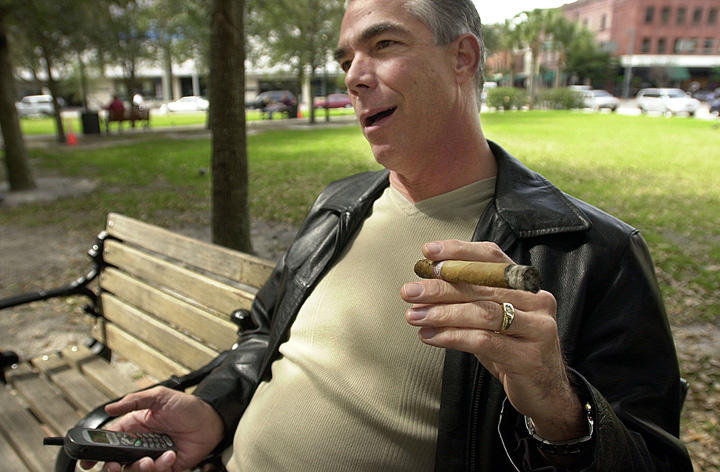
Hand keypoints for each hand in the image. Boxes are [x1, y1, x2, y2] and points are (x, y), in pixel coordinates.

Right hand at [79, 386, 223, 471]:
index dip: (96, 453)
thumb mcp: (160, 397)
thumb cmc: (186, 406)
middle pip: (117, 462)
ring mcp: (153, 456)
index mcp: (134, 427)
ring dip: (139, 468)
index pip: (109, 442)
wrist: (211, 420)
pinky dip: (161, 467)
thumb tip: (110, 407)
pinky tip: (170, 455)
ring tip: (150, 459)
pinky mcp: (166, 466)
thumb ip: (134, 401)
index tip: (88, 461)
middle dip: (112, 467)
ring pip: (134, 471)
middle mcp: (140, 444)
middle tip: (115, 466)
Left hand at [401, 240, 585, 440]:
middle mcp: (537, 301)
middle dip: (440, 287)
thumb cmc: (512, 349)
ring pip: (483, 312)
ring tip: (414, 316)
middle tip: (410, 291)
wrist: (546, 392)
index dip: (459, 252)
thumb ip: (468, 299)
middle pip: (482, 286)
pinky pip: (483, 341)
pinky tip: (430, 336)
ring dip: (443, 313)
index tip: (428, 252)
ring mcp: (537, 328)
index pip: (492, 258)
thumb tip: (426, 283)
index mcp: (526, 285)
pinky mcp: (528, 356)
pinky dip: (452, 336)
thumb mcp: (492, 319)